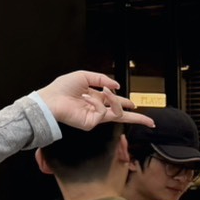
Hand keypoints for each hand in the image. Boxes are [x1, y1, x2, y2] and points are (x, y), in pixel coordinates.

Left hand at [36, 72, 155, 131]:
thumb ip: (102, 79)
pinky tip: (87, 98)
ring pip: (117, 113)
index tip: (136, 106)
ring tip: (105, 92)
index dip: (126, 103)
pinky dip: (96, 102)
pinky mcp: (91, 123)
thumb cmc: (61, 88)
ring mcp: (94, 117)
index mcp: (95, 98)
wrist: (50, 99)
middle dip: (137, 118)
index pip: (114, 102)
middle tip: (149, 122)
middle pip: (121, 115)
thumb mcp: (84, 76)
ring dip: (115, 100)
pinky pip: (102, 112)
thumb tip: (116, 85)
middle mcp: (96, 109)